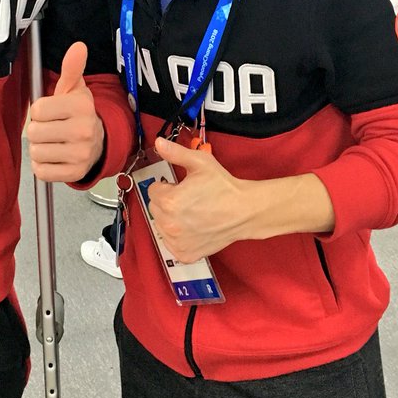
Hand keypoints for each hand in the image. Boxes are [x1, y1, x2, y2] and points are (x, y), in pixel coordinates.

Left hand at [27, 42, 104, 181]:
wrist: (98, 143)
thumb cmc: (78, 113)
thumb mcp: (74, 89)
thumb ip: (72, 68)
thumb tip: (78, 46)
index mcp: (81, 106)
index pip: (37, 109)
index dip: (39, 111)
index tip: (51, 112)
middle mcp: (84, 130)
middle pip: (34, 132)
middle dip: (38, 130)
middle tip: (51, 128)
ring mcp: (80, 154)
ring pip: (36, 153)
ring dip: (39, 148)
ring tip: (53, 142)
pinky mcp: (75, 173)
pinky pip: (42, 172)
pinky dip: (43, 166)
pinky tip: (54, 157)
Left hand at [147, 138, 333, 262]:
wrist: (244, 211)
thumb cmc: (223, 187)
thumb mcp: (200, 163)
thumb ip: (175, 153)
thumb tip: (158, 143)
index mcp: (169, 201)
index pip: (153, 190)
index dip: (167, 186)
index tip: (180, 186)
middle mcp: (169, 224)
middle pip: (155, 208)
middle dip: (167, 202)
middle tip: (187, 199)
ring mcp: (176, 241)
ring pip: (161, 226)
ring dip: (170, 219)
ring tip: (191, 213)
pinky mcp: (184, 254)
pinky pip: (170, 243)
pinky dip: (178, 237)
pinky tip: (192, 228)